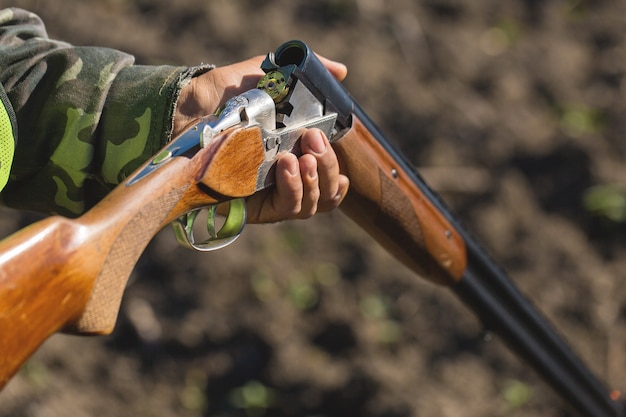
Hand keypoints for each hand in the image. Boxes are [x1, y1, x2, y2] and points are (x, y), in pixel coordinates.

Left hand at [174, 54, 349, 223]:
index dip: (336, 169)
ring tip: (301, 156)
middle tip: (313, 140)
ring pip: (310, 206)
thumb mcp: (266, 77)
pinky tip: (287, 164)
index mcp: (294, 156)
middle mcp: (285, 182)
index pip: (329, 178)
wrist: (188, 107)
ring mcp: (269, 196)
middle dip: (327, 167)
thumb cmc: (225, 95)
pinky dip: (293, 188)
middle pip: (325, 194)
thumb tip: (341, 71)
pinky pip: (286, 209)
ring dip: (314, 180)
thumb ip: (303, 75)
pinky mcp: (253, 207)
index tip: (328, 140)